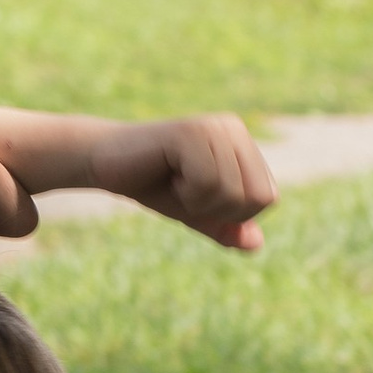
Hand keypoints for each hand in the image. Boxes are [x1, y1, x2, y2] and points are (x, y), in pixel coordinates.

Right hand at [84, 113, 272, 252]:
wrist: (105, 165)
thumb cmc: (153, 184)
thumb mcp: (195, 212)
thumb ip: (226, 228)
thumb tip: (256, 244)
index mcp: (242, 144)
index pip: (267, 197)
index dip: (234, 215)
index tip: (199, 198)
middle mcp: (233, 129)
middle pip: (256, 197)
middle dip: (219, 211)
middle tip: (186, 193)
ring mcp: (213, 127)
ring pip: (232, 192)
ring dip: (198, 202)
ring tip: (176, 181)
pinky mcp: (190, 132)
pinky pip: (208, 182)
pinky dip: (187, 193)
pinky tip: (168, 173)